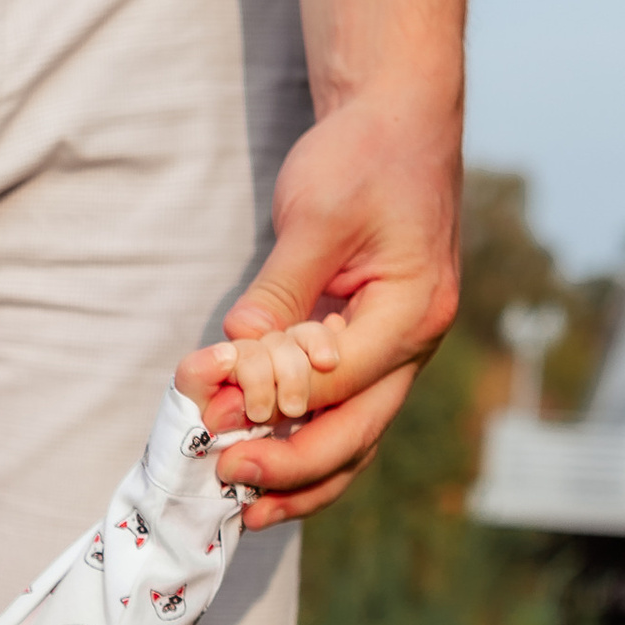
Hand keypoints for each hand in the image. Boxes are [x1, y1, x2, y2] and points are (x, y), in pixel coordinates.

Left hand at [203, 91, 461, 527]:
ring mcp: (397, 348)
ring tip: (245, 507)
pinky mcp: (370, 345)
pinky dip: (302, 439)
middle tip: (225, 481)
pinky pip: (342, 409)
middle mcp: (415, 341)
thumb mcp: (315, 216)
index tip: (209, 416)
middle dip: (291, 469)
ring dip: (300, 476)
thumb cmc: (365, 155)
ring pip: (354, 436)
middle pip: (356, 433)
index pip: (338, 382)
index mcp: (413, 310)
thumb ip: (279, 293)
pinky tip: (260, 461)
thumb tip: (235, 357)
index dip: (272, 407)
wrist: (399, 118)